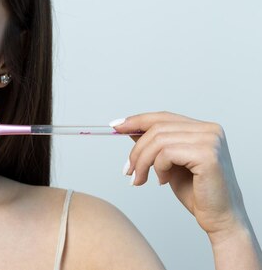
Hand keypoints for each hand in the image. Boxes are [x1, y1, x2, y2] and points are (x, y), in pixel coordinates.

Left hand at [113, 111, 248, 238]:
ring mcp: (210, 140)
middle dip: (136, 150)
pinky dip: (158, 168)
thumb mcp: (169, 163)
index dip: (137, 120)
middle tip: (128, 171)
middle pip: (157, 128)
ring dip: (143, 162)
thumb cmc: (196, 192)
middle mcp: (210, 130)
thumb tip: (129, 128)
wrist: (220, 219)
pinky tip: (162, 181)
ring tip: (141, 179)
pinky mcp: (207, 155)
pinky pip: (167, 153)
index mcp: (203, 128)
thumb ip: (155, 144)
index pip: (163, 117)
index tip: (115, 126)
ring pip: (158, 140)